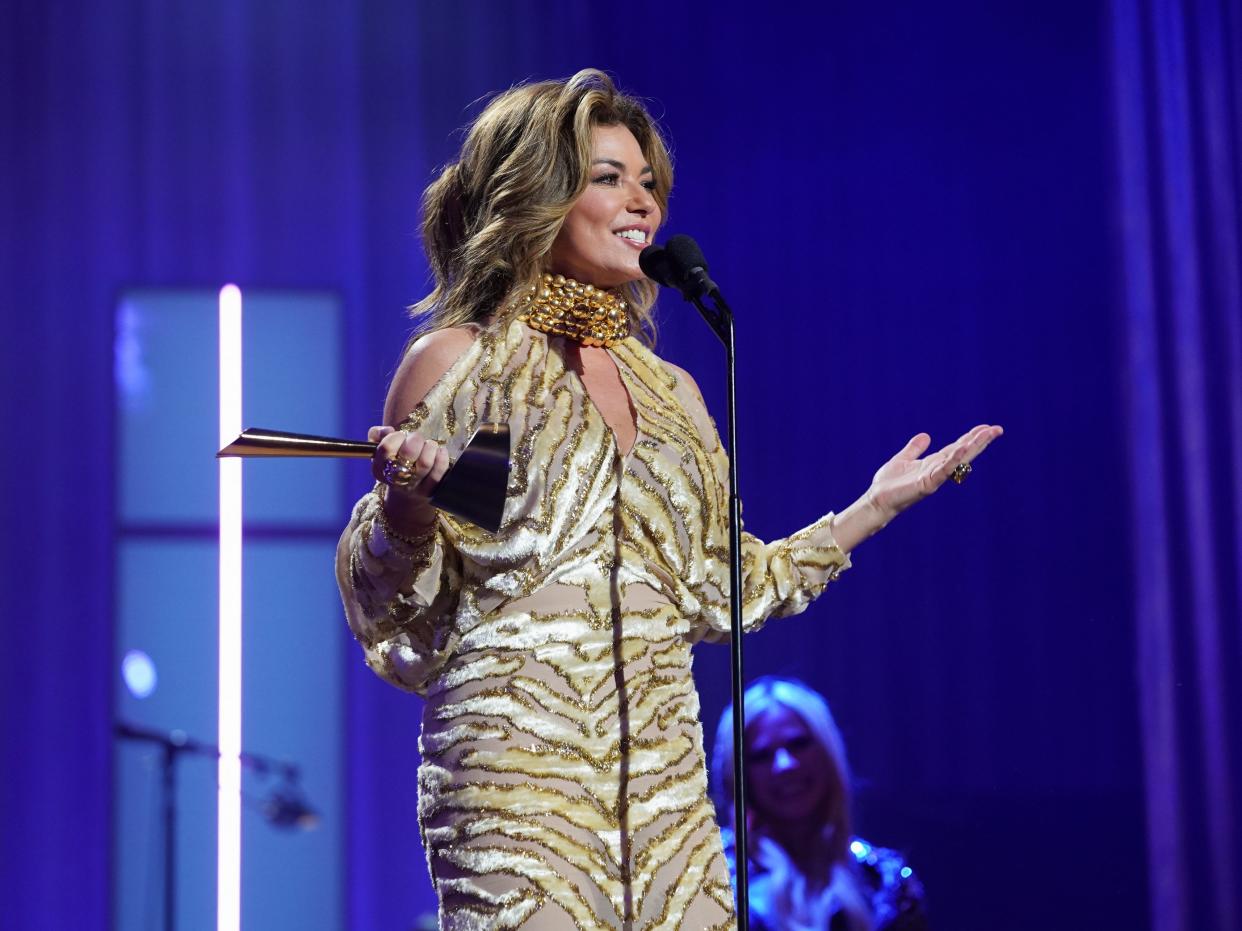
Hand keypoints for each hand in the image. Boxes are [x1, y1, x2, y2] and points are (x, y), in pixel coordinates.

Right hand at [369, 425, 450, 530]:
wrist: (407, 491)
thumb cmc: (395, 461)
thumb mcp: (382, 448)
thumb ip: (378, 434)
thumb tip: (388, 430)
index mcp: (380, 468)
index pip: (386, 448)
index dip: (396, 437)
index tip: (401, 435)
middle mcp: (395, 479)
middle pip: (408, 453)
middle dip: (416, 440)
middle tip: (418, 439)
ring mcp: (413, 487)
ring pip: (425, 463)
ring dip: (430, 447)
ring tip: (430, 445)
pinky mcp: (430, 491)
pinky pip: (438, 474)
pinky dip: (442, 458)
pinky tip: (440, 452)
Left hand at [865, 424, 1002, 523]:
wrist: (877, 501)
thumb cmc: (888, 484)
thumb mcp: (902, 459)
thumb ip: (914, 449)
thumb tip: (926, 435)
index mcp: (933, 463)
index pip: (957, 447)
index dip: (971, 437)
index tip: (987, 427)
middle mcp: (937, 469)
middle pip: (963, 452)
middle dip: (980, 441)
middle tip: (997, 429)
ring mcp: (934, 477)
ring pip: (958, 460)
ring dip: (972, 447)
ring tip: (986, 435)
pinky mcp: (926, 485)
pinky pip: (942, 471)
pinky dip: (953, 461)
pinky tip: (962, 449)